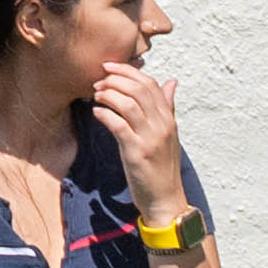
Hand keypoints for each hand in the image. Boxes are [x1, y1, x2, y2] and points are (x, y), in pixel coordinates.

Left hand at [85, 60, 187, 217]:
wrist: (166, 199)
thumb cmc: (163, 166)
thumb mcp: (169, 134)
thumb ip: (167, 107)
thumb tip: (171, 81)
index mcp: (169, 119)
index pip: (151, 84)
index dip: (128, 71)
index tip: (109, 67)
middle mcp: (162, 126)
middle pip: (138, 89)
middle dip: (115, 80)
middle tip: (98, 81)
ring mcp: (150, 139)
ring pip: (128, 103)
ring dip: (108, 95)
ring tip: (96, 95)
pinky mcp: (137, 152)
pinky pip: (118, 125)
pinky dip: (104, 114)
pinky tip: (96, 112)